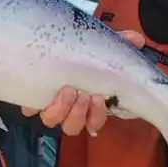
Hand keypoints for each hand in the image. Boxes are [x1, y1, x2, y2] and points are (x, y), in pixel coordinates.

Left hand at [22, 30, 144, 134]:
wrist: (56, 46)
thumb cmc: (83, 52)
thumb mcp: (103, 46)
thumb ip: (121, 43)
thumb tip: (137, 39)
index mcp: (87, 103)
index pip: (92, 123)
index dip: (95, 118)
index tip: (99, 99)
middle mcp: (68, 109)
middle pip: (72, 127)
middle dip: (79, 113)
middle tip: (83, 94)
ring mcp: (49, 105)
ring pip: (52, 121)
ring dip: (62, 109)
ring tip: (68, 90)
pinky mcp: (32, 98)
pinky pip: (30, 110)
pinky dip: (34, 104)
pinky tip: (41, 91)